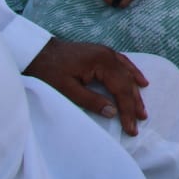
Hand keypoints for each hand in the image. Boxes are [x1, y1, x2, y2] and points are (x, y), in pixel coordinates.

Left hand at [23, 38, 148, 135]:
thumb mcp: (66, 89)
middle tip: (140, 121)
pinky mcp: (102, 53)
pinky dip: (133, 74)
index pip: (121, 89)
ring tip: (142, 109)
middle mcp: (109, 55)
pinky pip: (124, 64)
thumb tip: (112, 112)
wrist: (36, 51)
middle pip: (127, 82)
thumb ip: (90, 100)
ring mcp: (107, 53)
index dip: (127, 109)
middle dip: (134, 103)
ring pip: (128, 74)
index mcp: (102, 63)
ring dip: (135, 92)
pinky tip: (141, 82)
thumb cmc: (48, 71)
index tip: (131, 127)